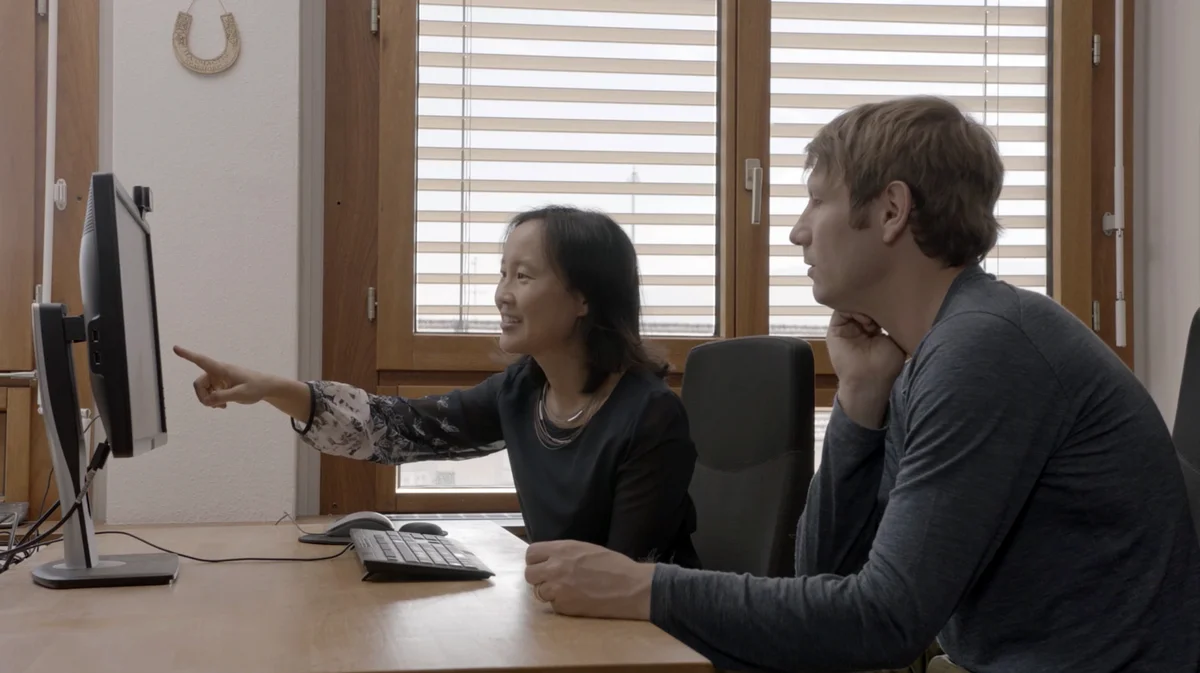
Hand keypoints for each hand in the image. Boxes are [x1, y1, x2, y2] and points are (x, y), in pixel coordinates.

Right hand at [174, 345, 275, 408]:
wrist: (266, 388)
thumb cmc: (256, 388)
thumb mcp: (240, 394)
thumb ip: (223, 397)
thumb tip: (207, 400)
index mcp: (222, 369)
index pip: (202, 361)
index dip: (187, 355)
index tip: (175, 348)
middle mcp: (217, 372)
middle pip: (198, 384)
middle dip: (202, 396)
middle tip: (213, 406)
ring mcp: (218, 379)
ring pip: (203, 390)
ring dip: (209, 400)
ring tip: (222, 406)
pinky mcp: (220, 385)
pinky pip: (209, 394)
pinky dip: (213, 401)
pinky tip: (223, 406)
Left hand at [524, 540, 655, 620]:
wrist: (631, 587)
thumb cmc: (614, 565)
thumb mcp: (585, 549)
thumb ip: (564, 553)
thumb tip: (548, 558)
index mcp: (562, 549)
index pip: (531, 553)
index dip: (536, 560)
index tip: (543, 564)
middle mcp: (555, 568)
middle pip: (529, 574)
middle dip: (539, 577)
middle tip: (553, 579)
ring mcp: (558, 589)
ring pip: (539, 592)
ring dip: (550, 592)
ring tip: (568, 590)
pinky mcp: (565, 607)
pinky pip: (553, 605)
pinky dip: (562, 604)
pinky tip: (578, 599)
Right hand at [826, 312, 904, 427]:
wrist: (869, 382)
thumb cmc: (885, 367)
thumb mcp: (894, 340)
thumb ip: (892, 323)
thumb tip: (894, 305)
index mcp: (872, 328)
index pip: (876, 306)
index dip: (883, 303)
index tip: (893, 306)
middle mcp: (858, 325)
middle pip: (863, 303)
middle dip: (873, 303)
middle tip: (884, 308)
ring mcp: (846, 327)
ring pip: (852, 304)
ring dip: (864, 307)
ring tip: (874, 320)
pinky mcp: (835, 329)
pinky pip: (841, 310)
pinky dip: (853, 310)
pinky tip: (866, 321)